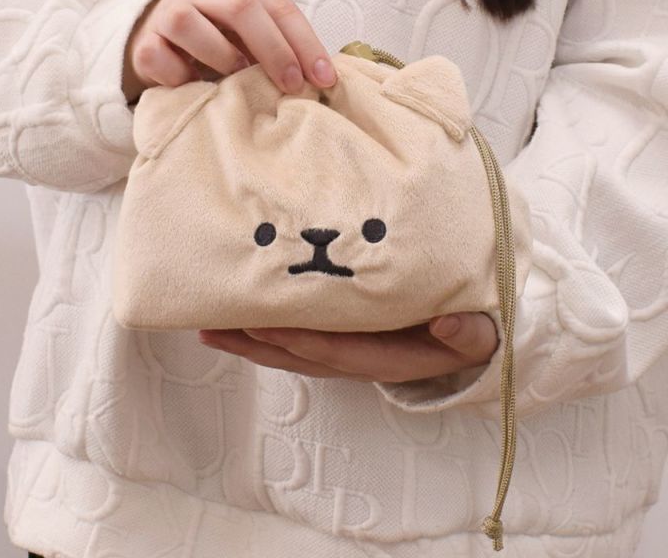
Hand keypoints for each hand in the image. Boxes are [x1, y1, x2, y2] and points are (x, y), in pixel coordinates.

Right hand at [122, 0, 336, 102]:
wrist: (158, 36)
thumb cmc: (217, 35)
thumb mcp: (251, 29)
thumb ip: (280, 41)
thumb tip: (320, 77)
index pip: (277, 4)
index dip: (305, 43)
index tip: (325, 79)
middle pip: (241, 8)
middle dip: (274, 50)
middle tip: (292, 85)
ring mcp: (167, 12)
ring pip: (191, 26)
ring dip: (222, 59)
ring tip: (236, 80)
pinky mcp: (144, 42)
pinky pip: (161, 59)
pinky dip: (182, 78)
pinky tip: (195, 85)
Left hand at [197, 312, 498, 382]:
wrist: (461, 346)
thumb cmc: (465, 332)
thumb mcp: (477, 334)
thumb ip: (467, 334)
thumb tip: (450, 325)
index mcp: (387, 357)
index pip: (337, 350)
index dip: (301, 339)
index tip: (265, 322)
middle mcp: (355, 360)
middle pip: (298, 355)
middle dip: (256, 341)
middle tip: (215, 323)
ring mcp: (340, 354)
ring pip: (287, 353)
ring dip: (247, 342)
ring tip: (207, 328)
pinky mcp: (333, 342)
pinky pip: (290, 343)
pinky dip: (258, 336)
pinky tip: (228, 326)